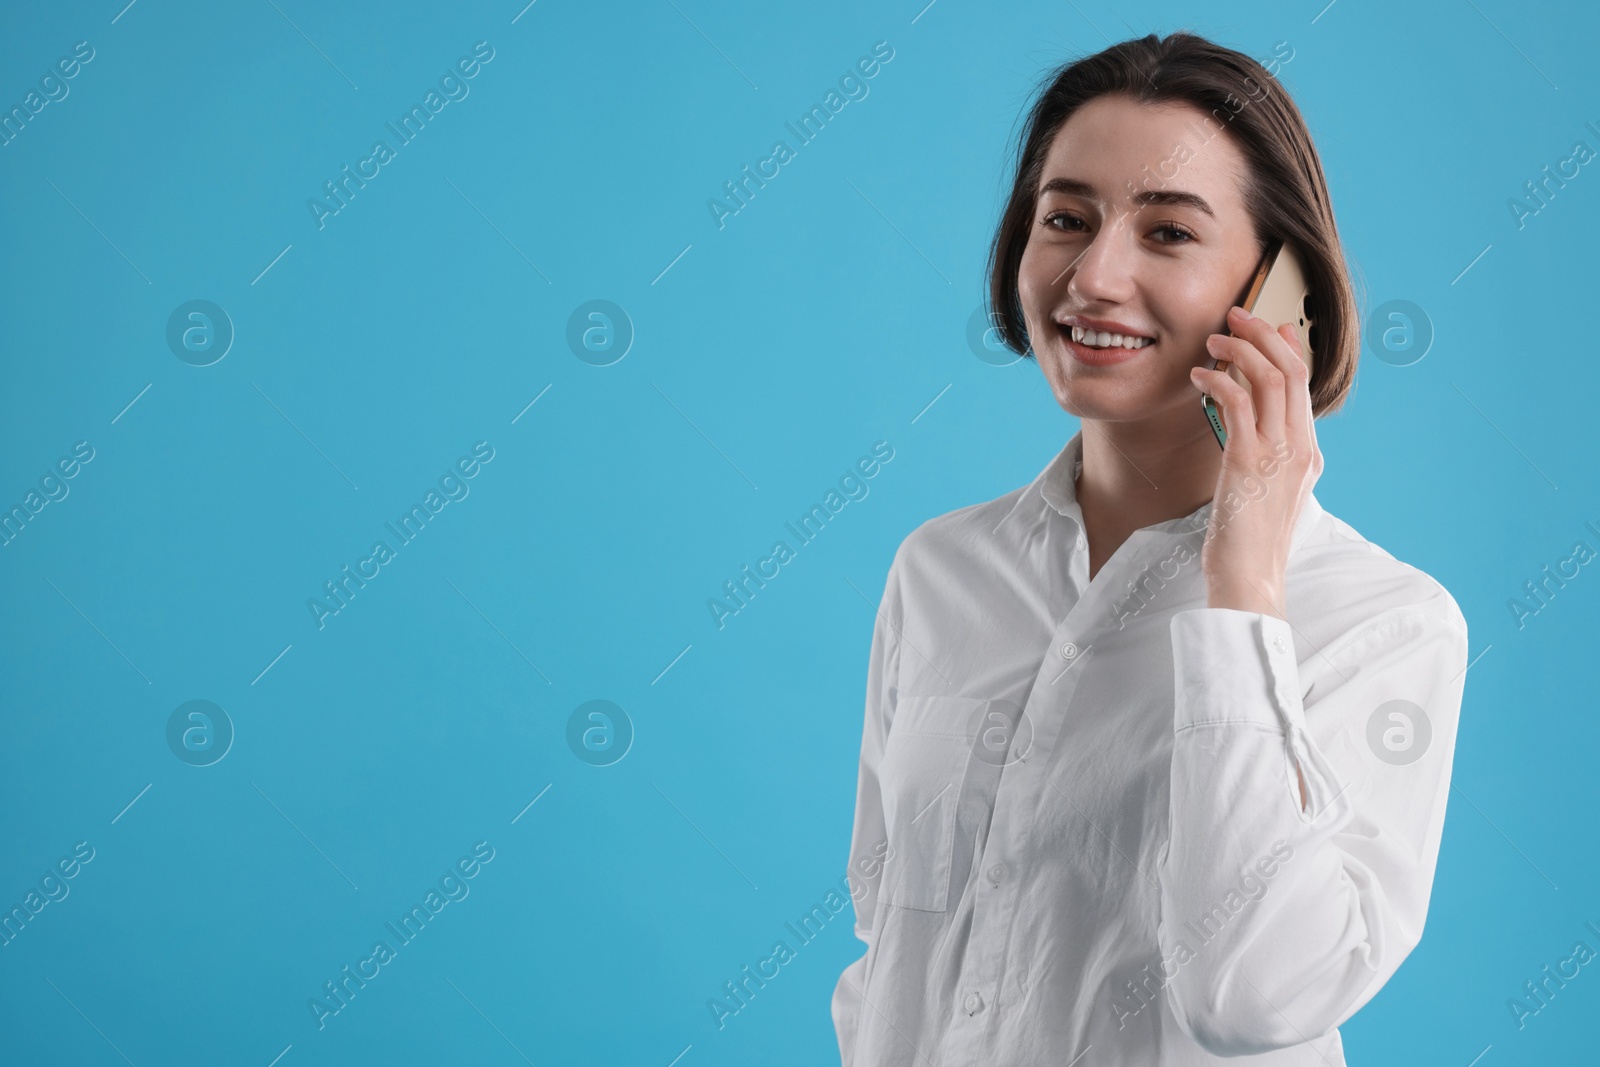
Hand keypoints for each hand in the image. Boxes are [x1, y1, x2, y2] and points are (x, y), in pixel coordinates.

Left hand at [1188, 305, 1323, 619]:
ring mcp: (1278, 455)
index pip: (1304, 386)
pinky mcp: (1248, 463)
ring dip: (1240, 349)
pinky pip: (1237, 403)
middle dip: (1263, 334)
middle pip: (1292, 371)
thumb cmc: (1248, 544)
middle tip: (1236, 314)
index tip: (1268, 326)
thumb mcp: (1264, 495)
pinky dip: (1218, 380)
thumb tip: (1249, 435)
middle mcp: (1300, 449)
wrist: (1250, 581)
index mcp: (1308, 455)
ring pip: (1270, 379)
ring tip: (1213, 338)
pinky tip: (1197, 376)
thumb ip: (1264, 461)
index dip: (1287, 349)